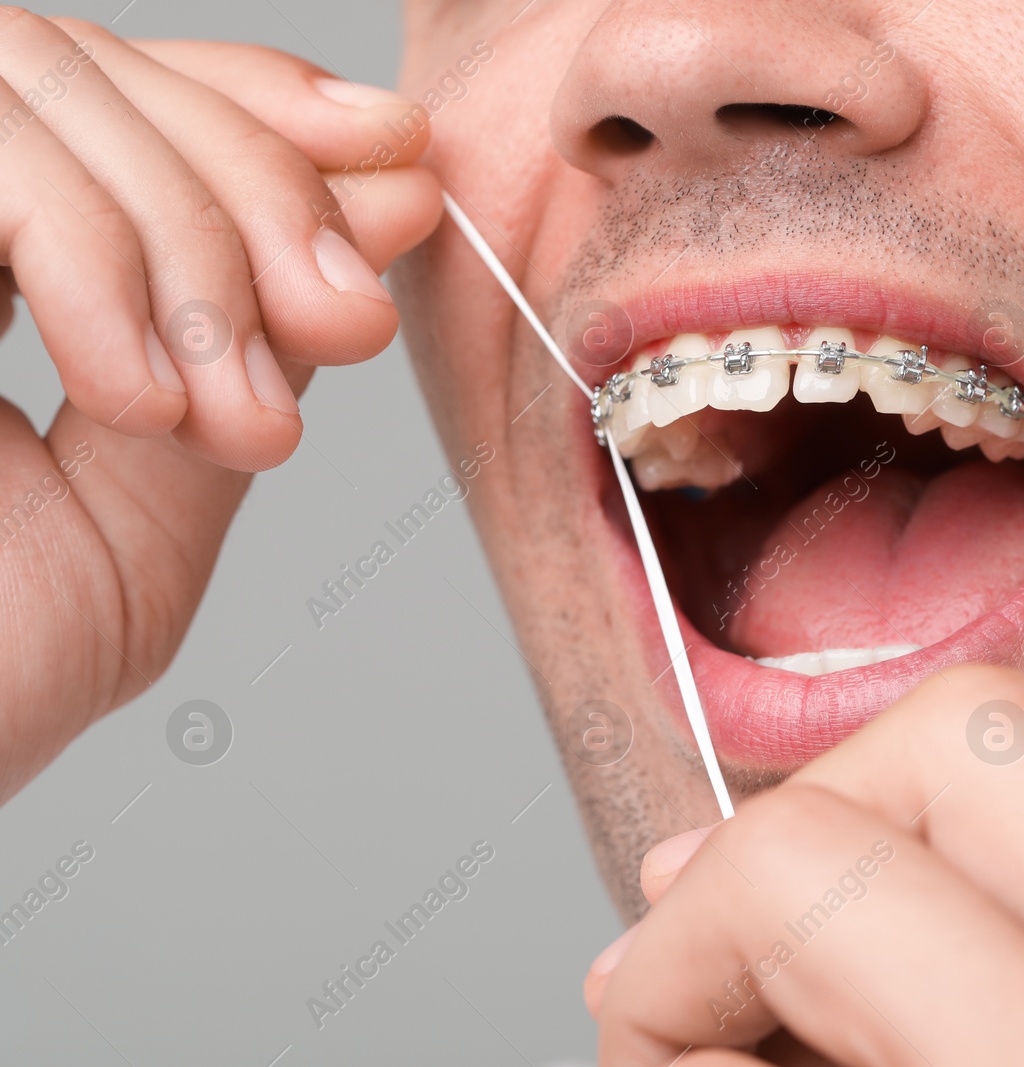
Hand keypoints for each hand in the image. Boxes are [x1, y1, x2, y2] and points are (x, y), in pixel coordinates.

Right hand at [0, 11, 440, 800]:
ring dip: (192, 247)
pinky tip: (139, 396)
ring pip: (46, 80)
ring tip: (237, 414)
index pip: (135, 104)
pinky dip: (88, 259)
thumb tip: (387, 203)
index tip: (408, 167)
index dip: (272, 111)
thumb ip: (251, 357)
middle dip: (263, 190)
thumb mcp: (147, 516)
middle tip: (352, 321)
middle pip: (105, 73)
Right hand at [585, 665, 1023, 1065]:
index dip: (688, 946)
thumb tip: (660, 965)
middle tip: (729, 977)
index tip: (652, 1021)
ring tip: (827, 1014)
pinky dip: (994, 927)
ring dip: (892, 874)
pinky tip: (943, 1029)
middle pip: (975, 744)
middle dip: (803, 837)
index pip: (836, 877)